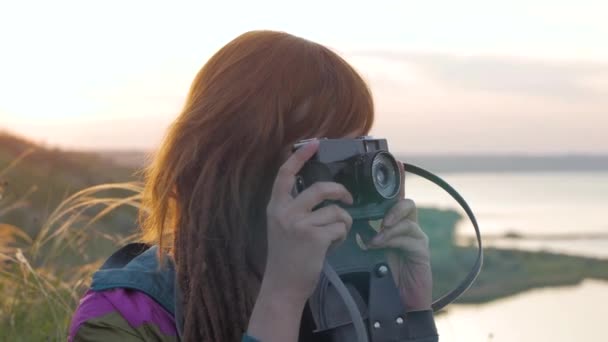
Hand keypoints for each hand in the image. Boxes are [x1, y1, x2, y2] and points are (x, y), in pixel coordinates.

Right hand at [249, 140, 353, 341]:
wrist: (283, 286)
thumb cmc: (286, 257)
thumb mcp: (283, 227)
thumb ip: (295, 209)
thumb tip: (322, 193)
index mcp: (276, 207)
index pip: (285, 175)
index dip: (300, 157)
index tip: (314, 143)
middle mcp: (285, 212)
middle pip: (320, 188)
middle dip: (340, 192)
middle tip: (347, 199)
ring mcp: (299, 225)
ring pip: (335, 211)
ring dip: (342, 223)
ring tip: (335, 235)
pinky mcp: (314, 238)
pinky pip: (339, 227)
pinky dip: (341, 236)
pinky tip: (332, 246)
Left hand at [367, 163, 432, 311]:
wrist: (396, 302)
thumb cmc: (379, 276)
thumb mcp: (366, 252)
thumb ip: (362, 234)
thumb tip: (346, 220)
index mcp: (393, 224)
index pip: (394, 198)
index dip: (396, 180)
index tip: (395, 161)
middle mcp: (407, 227)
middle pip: (406, 203)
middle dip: (394, 202)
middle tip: (381, 216)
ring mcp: (416, 238)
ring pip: (407, 218)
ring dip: (389, 225)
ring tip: (376, 238)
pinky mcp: (422, 250)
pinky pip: (409, 236)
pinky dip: (393, 238)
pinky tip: (380, 245)